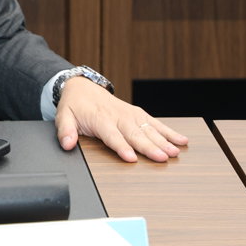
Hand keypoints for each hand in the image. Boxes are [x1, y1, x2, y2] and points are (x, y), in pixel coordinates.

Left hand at [55, 77, 188, 162]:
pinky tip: (182, 140)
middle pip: (135, 134)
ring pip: (148, 128)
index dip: (121, 147)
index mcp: (100, 119)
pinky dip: (169, 131)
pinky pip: (155, 122)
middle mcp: (118, 116)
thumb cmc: (74, 105)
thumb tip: (67, 144)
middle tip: (162, 158)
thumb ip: (65, 131)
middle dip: (149, 146)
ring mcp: (130, 114)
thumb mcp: (63, 116)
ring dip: (163, 140)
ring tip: (176, 152)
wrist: (82, 87)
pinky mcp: (137, 113)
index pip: (112, 135)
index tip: (131, 158)